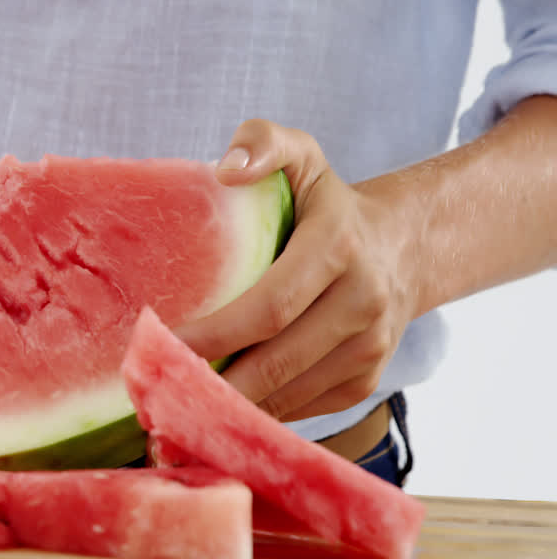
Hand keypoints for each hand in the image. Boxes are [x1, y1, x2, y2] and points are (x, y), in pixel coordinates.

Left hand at [171, 120, 419, 421]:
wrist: (404, 247)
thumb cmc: (327, 204)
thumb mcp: (302, 155)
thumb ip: (263, 143)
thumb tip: (226, 171)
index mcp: (338, 247)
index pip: (269, 307)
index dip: (214, 335)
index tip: (162, 346)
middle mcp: (363, 303)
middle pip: (275, 362)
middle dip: (212, 386)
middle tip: (154, 397)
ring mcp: (370, 348)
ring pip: (288, 394)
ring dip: (229, 410)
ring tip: (171, 415)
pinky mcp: (366, 380)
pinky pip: (302, 408)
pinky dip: (257, 414)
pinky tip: (214, 414)